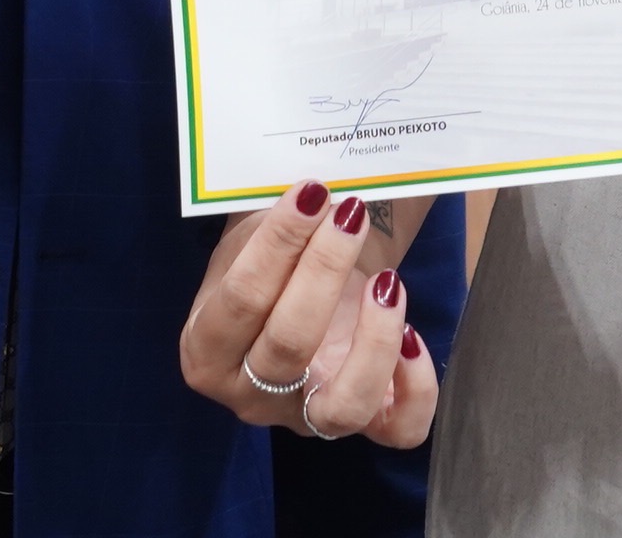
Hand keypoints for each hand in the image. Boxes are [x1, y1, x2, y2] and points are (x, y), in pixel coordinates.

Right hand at [180, 182, 439, 444]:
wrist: (293, 293)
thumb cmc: (269, 265)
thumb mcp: (249, 240)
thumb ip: (274, 226)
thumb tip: (317, 193)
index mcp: (206, 350)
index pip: (241, 300)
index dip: (278, 243)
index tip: (312, 193)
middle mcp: (251, 396)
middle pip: (289, 345)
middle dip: (324, 270)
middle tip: (350, 213)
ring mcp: (307, 418)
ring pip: (345, 405)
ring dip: (373, 338)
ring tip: (387, 281)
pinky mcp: (364, 428)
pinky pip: (399, 429)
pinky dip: (416, 387)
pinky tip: (413, 337)